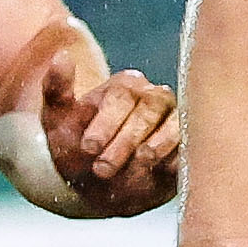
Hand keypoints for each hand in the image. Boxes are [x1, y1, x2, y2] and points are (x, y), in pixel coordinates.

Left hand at [44, 65, 184, 217]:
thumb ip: (56, 88)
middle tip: (103, 168)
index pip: (121, 94)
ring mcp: (176, 121)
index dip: (105, 121)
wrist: (100, 190)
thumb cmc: (78, 152)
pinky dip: (178, 156)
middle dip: (125, 139)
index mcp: (124, 86)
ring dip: (156, 145)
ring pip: (175, 123)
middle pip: (149, 107)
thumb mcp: (57, 122)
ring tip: (139, 162)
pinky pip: (191, 146)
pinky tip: (164, 170)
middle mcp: (155, 97)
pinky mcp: (189, 146)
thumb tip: (62, 56)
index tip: (87, 147)